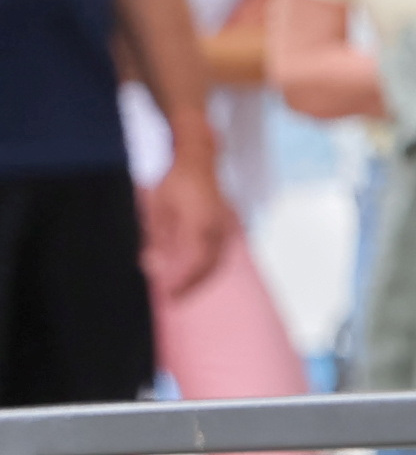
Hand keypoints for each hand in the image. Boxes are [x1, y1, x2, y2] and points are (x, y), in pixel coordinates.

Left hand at [139, 148, 229, 294]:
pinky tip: (196, 270)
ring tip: (185, 288)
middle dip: (192, 285)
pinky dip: (208, 265)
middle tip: (176, 298)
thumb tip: (152, 265)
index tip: (170, 297)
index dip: (182, 283)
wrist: (197, 156)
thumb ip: (156, 238)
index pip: (193, 264)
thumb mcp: (156, 207)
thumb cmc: (173, 179)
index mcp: (198, 225)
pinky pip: (218, 251)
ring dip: (201, 277)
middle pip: (208, 267)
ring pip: (216, 261)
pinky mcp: (224, 223)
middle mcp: (215, 228)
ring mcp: (223, 226)